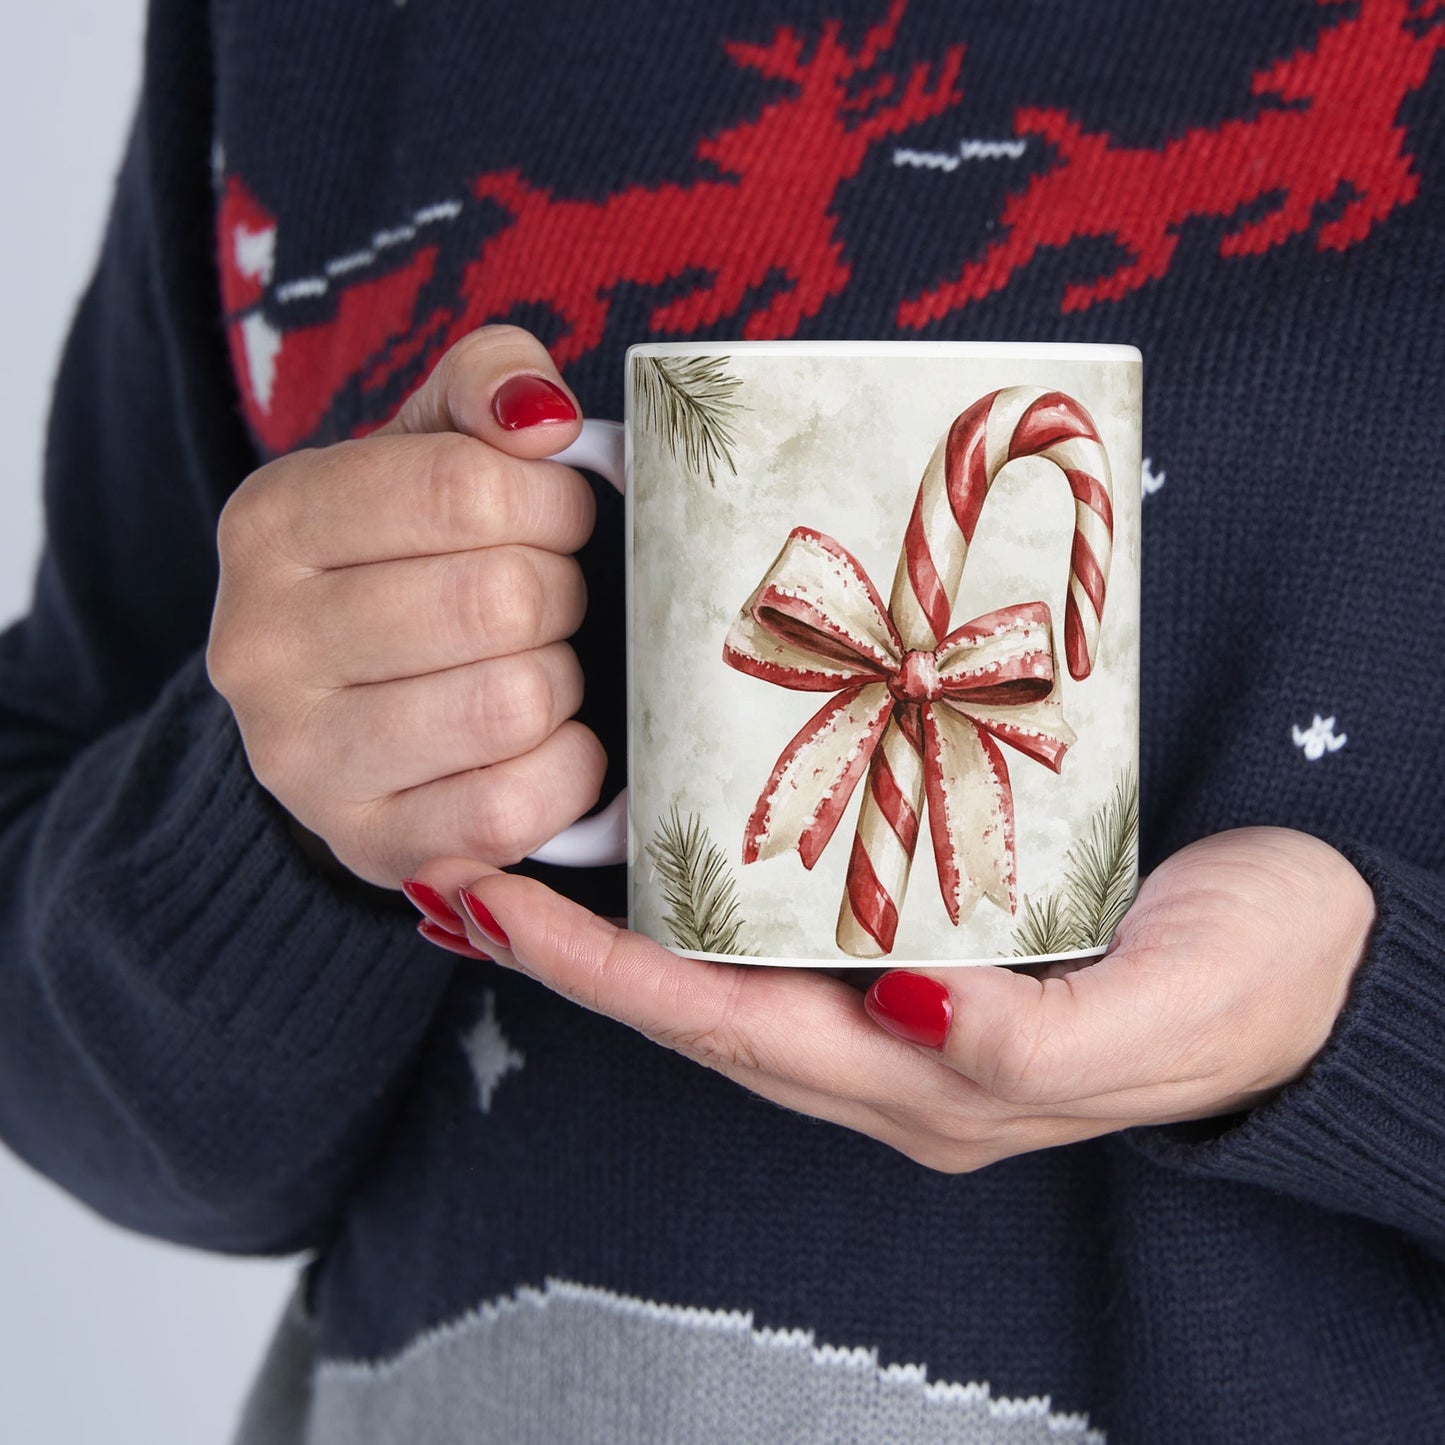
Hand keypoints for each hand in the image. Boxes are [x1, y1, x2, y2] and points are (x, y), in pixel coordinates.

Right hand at [207, 326, 604, 887]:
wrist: (344, 709)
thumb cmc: (408, 562)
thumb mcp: (428, 447)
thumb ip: (486, 385)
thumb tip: (542, 416)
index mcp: (272, 522)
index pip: (466, 488)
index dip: (552, 503)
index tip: (557, 518)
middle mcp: (260, 645)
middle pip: (500, 599)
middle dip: (560, 593)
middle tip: (547, 600)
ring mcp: (302, 760)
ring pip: (513, 703)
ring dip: (561, 681)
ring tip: (535, 666)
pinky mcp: (369, 844)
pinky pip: (514, 806)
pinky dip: (567, 769)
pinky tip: (546, 742)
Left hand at [408, 828, 1375, 1169]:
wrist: (1327, 956)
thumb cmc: (1258, 982)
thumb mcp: (1163, 1014)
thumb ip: (1032, 1040)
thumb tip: (906, 1011)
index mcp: (935, 1085)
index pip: (728, 1030)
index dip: (601, 976)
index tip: (489, 905)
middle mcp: (896, 1055)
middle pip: (698, 1010)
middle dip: (572, 954)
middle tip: (459, 870)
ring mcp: (909, 1006)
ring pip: (730, 976)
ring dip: (620, 931)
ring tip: (522, 861)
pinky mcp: (936, 944)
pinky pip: (790, 931)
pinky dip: (706, 902)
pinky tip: (666, 854)